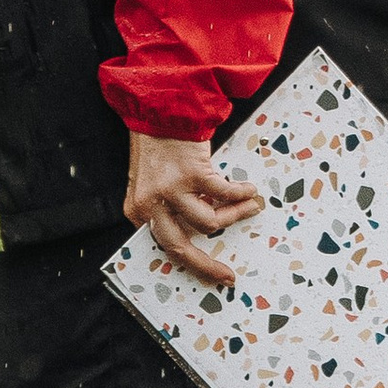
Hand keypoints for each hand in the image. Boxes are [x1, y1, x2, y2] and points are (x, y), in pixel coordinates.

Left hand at [126, 132, 263, 288]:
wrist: (159, 111)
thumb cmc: (157, 148)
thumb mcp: (150, 184)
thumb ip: (165, 209)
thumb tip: (195, 232)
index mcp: (138, 210)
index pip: (163, 246)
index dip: (190, 263)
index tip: (212, 274)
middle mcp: (150, 203)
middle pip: (179, 247)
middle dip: (206, 266)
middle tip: (228, 276)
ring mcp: (170, 189)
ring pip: (208, 223)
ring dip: (234, 216)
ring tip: (249, 205)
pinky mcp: (192, 174)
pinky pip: (224, 194)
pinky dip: (240, 193)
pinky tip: (248, 189)